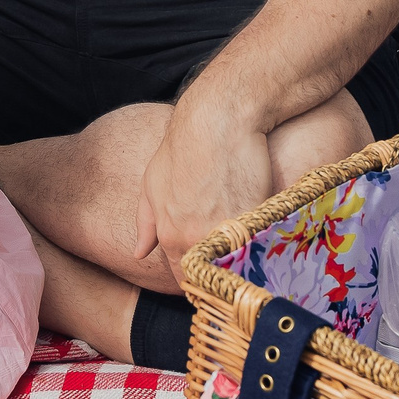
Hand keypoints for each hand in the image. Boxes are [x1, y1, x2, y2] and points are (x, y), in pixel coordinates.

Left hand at [133, 85, 275, 270]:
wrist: (219, 120)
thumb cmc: (184, 147)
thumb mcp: (152, 183)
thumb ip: (146, 223)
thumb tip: (139, 252)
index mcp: (171, 235)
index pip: (185, 278)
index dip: (198, 277)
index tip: (209, 272)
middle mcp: (196, 240)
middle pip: (212, 276)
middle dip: (221, 273)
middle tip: (230, 265)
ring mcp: (226, 231)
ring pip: (236, 266)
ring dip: (241, 263)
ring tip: (246, 253)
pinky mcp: (255, 219)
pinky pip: (258, 247)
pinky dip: (259, 247)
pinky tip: (260, 238)